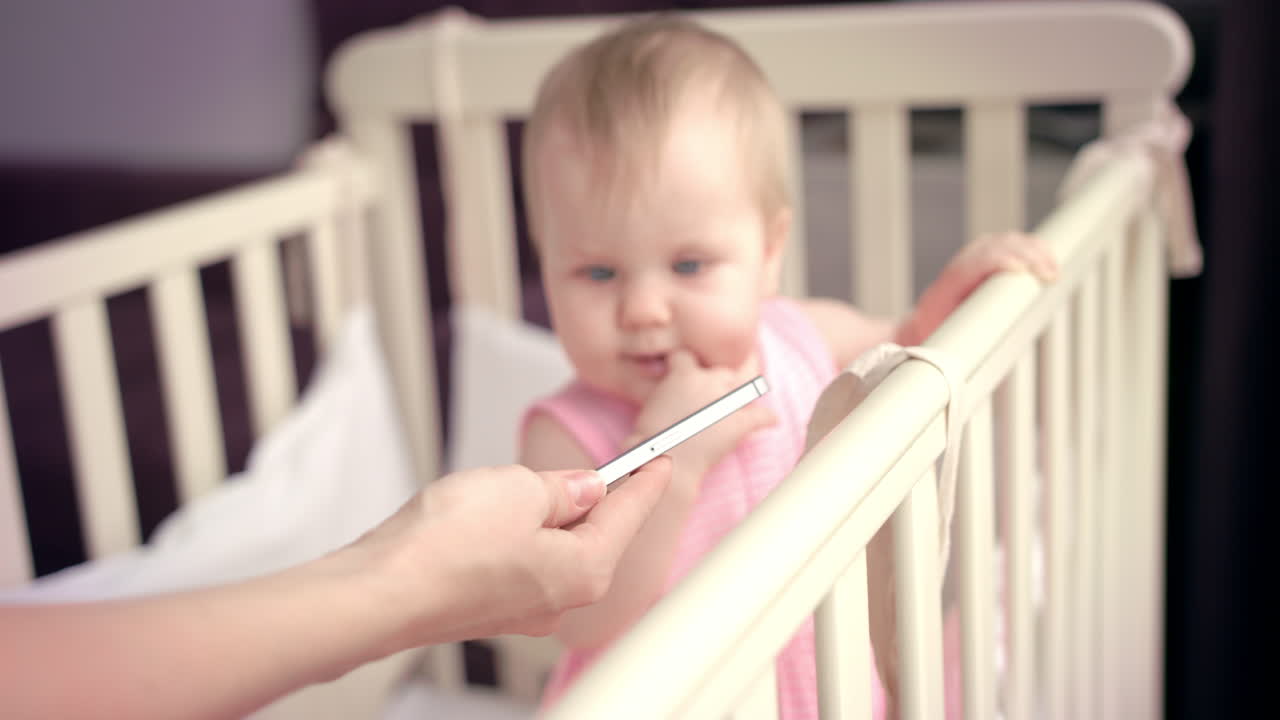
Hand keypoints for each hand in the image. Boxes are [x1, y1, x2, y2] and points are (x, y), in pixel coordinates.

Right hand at [355, 459, 672, 647]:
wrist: (381, 590)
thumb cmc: (446, 547)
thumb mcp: (520, 490)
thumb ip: (563, 488)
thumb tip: (585, 487)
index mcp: (583, 570)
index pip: (628, 515)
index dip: (645, 481)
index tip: (660, 461)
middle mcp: (560, 599)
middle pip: (595, 535)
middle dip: (596, 498)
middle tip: (602, 463)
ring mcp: (523, 608)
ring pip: (555, 548)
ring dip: (550, 515)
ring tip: (525, 487)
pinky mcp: (488, 606)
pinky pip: (522, 561)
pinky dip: (519, 534)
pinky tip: (497, 516)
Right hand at [628, 351, 775, 480]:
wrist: (667, 463)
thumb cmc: (651, 438)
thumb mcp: (651, 403)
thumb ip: (667, 389)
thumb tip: (673, 392)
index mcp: (684, 374)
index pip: (688, 355)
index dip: (688, 362)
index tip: (690, 368)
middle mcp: (709, 382)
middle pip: (723, 367)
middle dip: (723, 373)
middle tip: (723, 379)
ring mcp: (728, 401)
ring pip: (749, 379)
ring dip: (751, 382)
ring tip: (754, 382)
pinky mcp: (741, 423)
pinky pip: (763, 416)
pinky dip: (768, 419)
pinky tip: (772, 420)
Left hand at [902, 231, 1056, 344]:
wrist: (929, 321)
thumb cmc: (941, 336)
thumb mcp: (945, 342)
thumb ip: (962, 343)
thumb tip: (979, 364)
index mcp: (946, 287)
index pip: (971, 265)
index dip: (995, 261)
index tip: (1020, 270)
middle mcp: (960, 265)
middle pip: (993, 247)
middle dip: (1024, 256)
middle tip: (1049, 274)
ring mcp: (975, 255)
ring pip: (1006, 241)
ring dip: (1033, 251)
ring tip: (1053, 272)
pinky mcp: (989, 254)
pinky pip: (1014, 243)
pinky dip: (1034, 249)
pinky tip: (1050, 260)